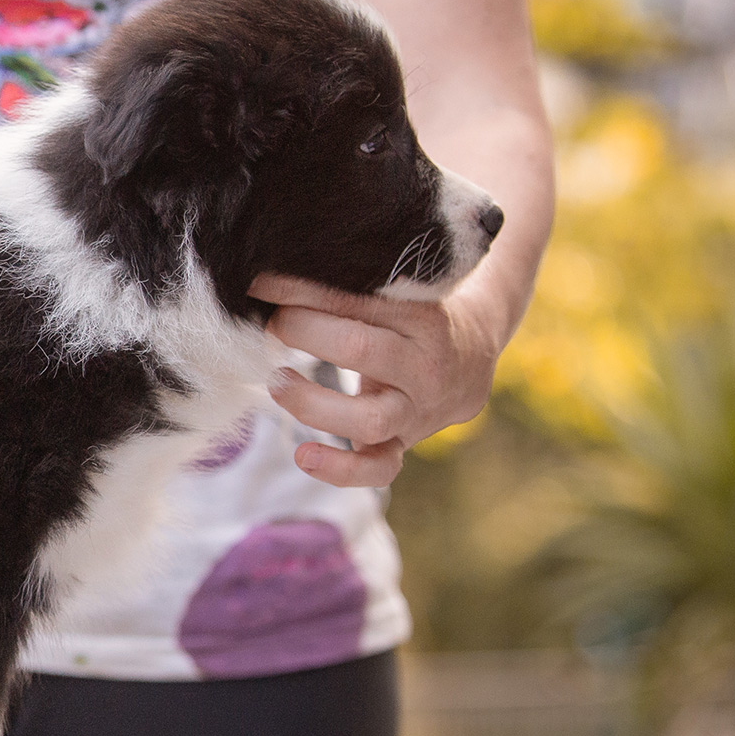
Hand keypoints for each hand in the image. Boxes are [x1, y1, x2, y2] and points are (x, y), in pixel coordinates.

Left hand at [249, 274, 502, 488]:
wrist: (473, 353)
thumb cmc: (410, 313)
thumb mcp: (397, 289)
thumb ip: (351, 281)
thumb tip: (274, 266)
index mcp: (423, 316)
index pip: (357, 298)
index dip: (301, 290)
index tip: (261, 282)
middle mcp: (425, 365)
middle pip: (359, 349)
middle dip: (303, 331)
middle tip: (272, 323)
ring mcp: (417, 410)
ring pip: (368, 419)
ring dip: (311, 402)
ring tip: (277, 382)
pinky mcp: (404, 442)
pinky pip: (379, 468)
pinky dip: (340, 469)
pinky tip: (303, 455)